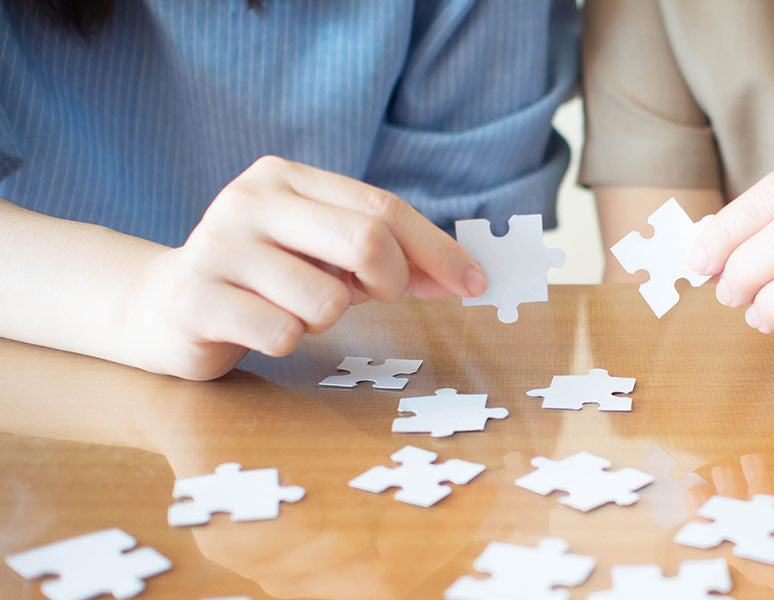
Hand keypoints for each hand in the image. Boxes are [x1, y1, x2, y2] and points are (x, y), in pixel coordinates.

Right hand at [128, 156, 485, 379]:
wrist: (164, 307)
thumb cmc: (267, 279)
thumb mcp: (327, 255)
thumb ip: (389, 256)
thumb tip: (466, 274)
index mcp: (287, 177)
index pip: (382, 208)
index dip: (437, 249)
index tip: (475, 282)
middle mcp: (250, 200)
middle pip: (366, 241)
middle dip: (392, 281)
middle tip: (379, 297)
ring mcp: (218, 247)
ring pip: (326, 299)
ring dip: (328, 318)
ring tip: (297, 309)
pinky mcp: (197, 299)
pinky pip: (282, 333)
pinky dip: (289, 340)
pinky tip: (261, 328)